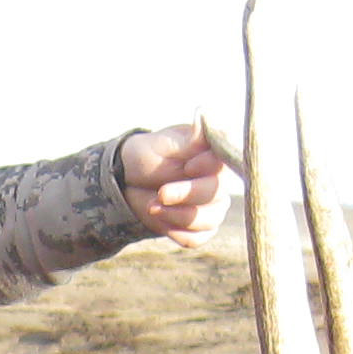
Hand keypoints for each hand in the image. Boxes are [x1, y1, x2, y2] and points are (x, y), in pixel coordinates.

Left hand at [122, 121, 233, 249]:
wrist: (127, 183)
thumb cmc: (147, 157)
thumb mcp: (162, 144)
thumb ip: (187, 139)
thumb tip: (204, 114)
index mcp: (214, 156)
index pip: (225, 163)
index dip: (207, 168)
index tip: (187, 166)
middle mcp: (219, 180)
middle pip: (217, 193)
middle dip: (186, 195)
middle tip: (161, 193)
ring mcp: (211, 205)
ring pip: (209, 220)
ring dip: (178, 217)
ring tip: (154, 206)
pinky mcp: (199, 227)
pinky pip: (198, 238)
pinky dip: (179, 234)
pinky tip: (162, 223)